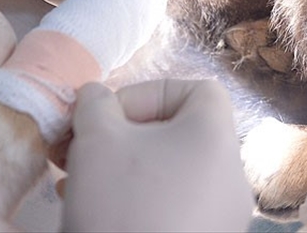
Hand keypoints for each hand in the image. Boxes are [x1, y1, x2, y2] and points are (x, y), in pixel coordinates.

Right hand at [61, 80, 253, 231]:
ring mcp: (223, 216)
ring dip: (121, 168)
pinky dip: (137, 199)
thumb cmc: (122, 202)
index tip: (110, 116)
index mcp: (215, 137)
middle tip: (79, 148)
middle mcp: (230, 174)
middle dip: (120, 136)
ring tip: (76, 182)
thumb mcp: (95, 139)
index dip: (149, 92)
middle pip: (176, 133)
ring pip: (168, 173)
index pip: (197, 90)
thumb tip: (97, 97)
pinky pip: (172, 206)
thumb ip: (95, 104)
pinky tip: (96, 211)